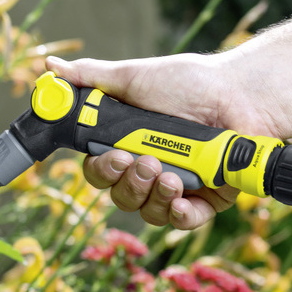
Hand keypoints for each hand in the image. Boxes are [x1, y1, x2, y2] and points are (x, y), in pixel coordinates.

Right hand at [46, 53, 289, 229]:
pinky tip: (183, 199)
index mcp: (128, 144)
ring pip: (149, 212)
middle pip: (121, 196)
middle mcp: (149, 170)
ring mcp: (178, 188)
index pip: (100, 171)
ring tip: (170, 174)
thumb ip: (92, 78)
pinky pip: (184, 222)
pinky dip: (180, 214)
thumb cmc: (191, 83)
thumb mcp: (136, 77)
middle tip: (145, 161)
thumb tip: (50, 70)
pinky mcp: (207, 201)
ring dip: (154, 196)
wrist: (241, 94)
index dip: (101, 170)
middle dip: (129, 183)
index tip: (111, 155)